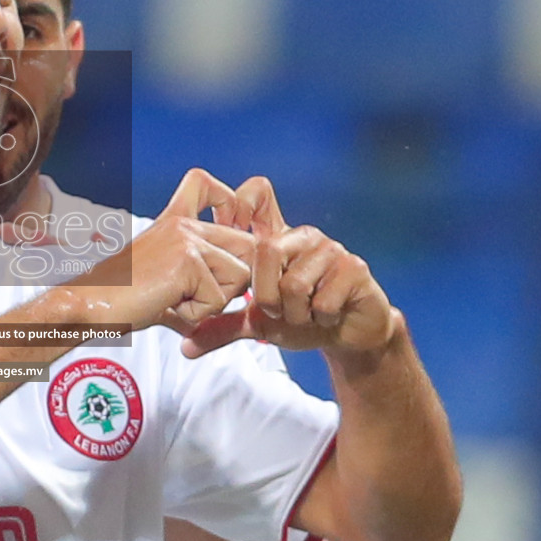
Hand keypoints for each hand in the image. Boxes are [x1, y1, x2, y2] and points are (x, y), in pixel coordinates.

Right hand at [73, 168, 258, 332]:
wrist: (91, 304)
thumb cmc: (119, 297)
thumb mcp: (163, 280)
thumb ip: (196, 285)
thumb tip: (222, 312)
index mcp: (175, 221)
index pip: (212, 189)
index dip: (231, 205)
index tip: (226, 228)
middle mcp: (184, 225)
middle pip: (247, 245)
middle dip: (234, 279)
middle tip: (197, 293)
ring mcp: (187, 240)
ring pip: (239, 275)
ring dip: (214, 301)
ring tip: (177, 300)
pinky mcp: (187, 262)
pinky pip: (217, 299)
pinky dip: (196, 315)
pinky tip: (167, 305)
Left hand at [180, 176, 397, 357]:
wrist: (349, 335)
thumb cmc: (302, 319)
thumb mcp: (257, 324)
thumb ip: (222, 328)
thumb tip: (185, 348)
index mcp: (277, 239)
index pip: (257, 193)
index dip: (239, 204)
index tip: (233, 235)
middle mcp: (302, 236)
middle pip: (265, 250)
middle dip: (266, 296)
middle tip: (279, 310)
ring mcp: (330, 249)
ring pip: (293, 283)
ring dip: (296, 314)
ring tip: (306, 314)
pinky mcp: (355, 268)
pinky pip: (322, 300)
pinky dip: (319, 319)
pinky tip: (327, 316)